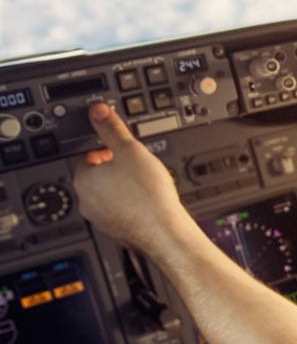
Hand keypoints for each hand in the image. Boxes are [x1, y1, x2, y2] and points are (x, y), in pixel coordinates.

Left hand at [72, 103, 196, 256]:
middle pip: (98, 177)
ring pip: (110, 197)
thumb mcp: (131, 150)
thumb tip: (98, 111)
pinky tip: (148, 203)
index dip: (108, 151)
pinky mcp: (117, 232)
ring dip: (124, 190)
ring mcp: (101, 220)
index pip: (88, 156)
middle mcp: (87, 202)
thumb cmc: (149, 196)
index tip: (123, 151)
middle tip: (137, 168)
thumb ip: (112, 129)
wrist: (165, 231)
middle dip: (116, 171)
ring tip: (146, 186)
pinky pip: (122, 214)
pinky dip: (132, 207)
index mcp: (84, 179)